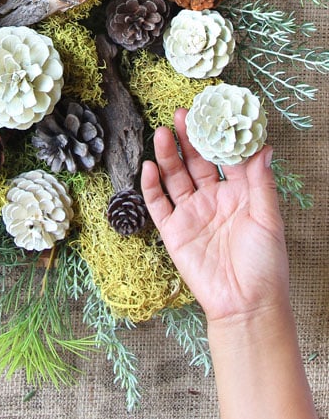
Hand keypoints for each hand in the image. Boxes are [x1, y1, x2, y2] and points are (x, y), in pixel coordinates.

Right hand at [140, 109, 289, 324]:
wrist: (245, 304)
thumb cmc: (265, 265)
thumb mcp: (269, 219)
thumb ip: (261, 183)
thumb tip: (264, 148)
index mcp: (239, 194)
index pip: (225, 158)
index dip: (218, 137)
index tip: (212, 114)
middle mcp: (213, 199)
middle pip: (196, 162)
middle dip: (188, 139)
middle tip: (180, 115)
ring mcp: (191, 214)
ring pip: (175, 177)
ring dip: (167, 156)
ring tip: (162, 134)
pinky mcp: (174, 231)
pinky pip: (158, 204)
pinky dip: (151, 186)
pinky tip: (149, 167)